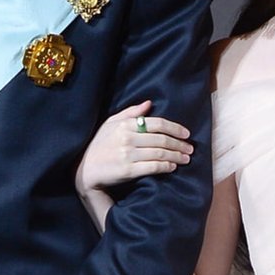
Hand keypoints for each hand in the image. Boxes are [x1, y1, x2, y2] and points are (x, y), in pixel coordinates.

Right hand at [75, 100, 192, 198]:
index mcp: (126, 125)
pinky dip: (166, 166)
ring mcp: (128, 154)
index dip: (175, 128)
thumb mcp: (110, 123)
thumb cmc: (98, 145)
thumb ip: (131, 113)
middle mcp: (128, 138)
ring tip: (186, 159)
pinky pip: (152, 167)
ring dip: (176, 156)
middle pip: (162, 139)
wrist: (85, 170)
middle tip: (190, 149)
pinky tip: (173, 167)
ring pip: (160, 153)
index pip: (157, 124)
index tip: (186, 134)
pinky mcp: (128, 170)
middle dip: (179, 144)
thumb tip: (149, 103)